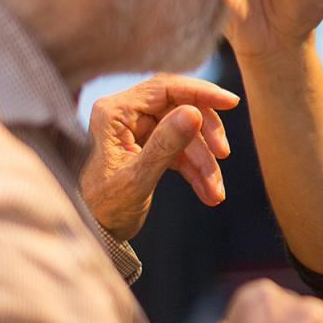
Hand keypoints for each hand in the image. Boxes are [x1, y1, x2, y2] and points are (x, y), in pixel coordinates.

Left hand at [79, 74, 239, 240]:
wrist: (92, 234)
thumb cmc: (103, 207)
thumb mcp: (137, 178)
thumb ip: (165, 144)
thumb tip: (195, 112)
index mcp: (115, 112)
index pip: (165, 88)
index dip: (201, 92)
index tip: (230, 102)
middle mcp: (125, 115)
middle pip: (179, 109)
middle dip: (204, 135)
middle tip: (223, 154)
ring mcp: (137, 131)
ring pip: (184, 133)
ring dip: (203, 161)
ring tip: (215, 191)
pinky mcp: (146, 147)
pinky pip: (179, 151)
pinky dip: (196, 170)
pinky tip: (208, 192)